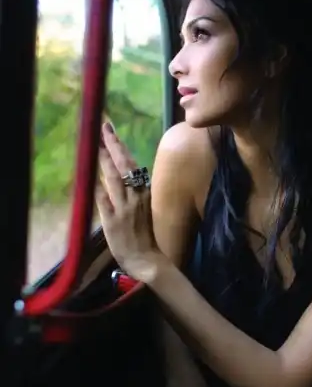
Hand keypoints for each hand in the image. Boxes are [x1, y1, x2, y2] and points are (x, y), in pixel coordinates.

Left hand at [96, 122, 163, 281]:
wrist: (146, 259)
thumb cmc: (144, 235)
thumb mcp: (142, 208)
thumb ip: (133, 192)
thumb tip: (121, 175)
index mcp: (143, 192)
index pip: (131, 164)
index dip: (120, 147)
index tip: (110, 131)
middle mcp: (135, 196)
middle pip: (124, 166)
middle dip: (113, 145)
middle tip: (104, 127)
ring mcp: (124, 208)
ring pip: (114, 178)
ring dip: (104, 160)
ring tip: (96, 144)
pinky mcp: (113, 221)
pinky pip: (103, 200)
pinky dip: (97, 187)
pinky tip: (89, 174)